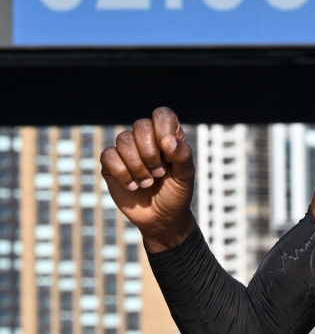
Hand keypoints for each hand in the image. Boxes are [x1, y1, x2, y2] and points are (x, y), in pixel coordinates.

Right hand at [100, 107, 195, 251]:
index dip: (163, 128)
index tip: (168, 151)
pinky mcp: (111, 165)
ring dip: (137, 166)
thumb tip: (167, 140)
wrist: (161, 219)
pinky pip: (108, 155)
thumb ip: (182, 156)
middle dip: (150, 152)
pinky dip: (122, 172)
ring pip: (123, 139)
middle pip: (140, 126)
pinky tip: (132, 186)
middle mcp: (147, 140)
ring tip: (147, 183)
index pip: (162, 115)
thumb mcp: (186, 176)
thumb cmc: (177, 194)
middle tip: (159, 173)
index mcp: (168, 137)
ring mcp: (127, 151)